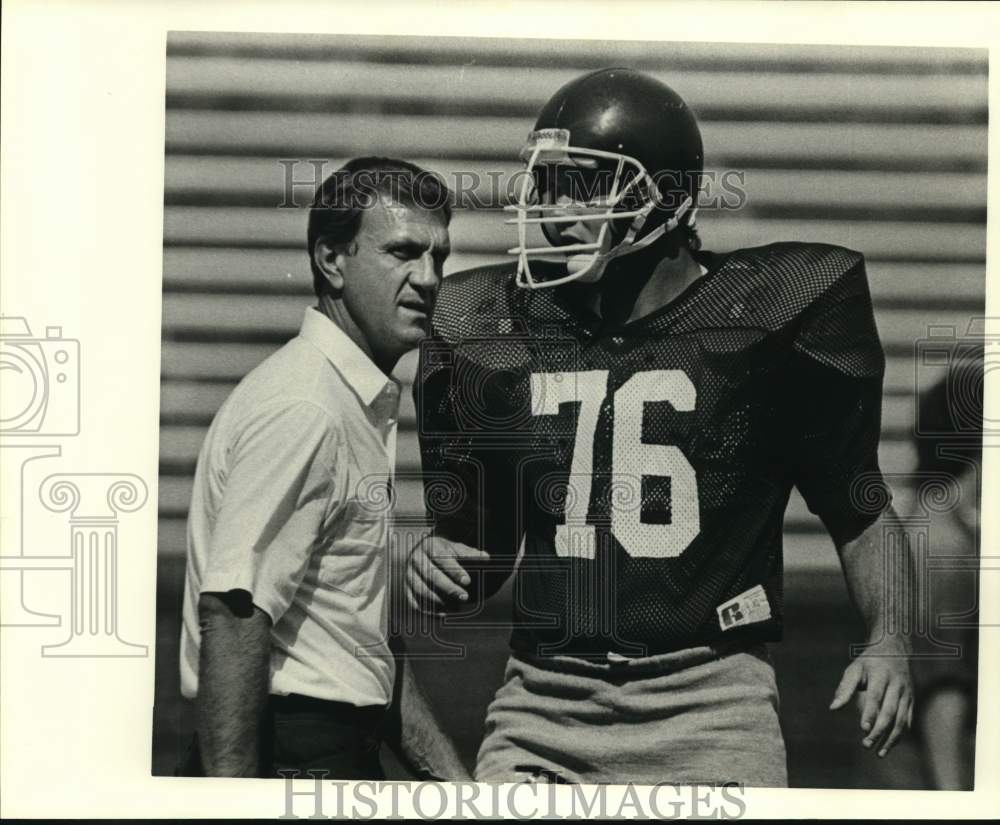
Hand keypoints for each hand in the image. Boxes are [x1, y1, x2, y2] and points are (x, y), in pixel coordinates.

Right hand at [405, 534, 488, 614]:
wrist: (423, 553)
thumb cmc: (443, 551)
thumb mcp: (455, 547)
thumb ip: (469, 553)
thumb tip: (486, 558)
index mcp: (428, 545)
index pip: (441, 558)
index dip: (454, 570)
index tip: (468, 581)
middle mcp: (415, 559)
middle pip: (431, 575)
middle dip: (449, 588)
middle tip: (465, 597)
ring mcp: (409, 575)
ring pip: (421, 590)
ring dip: (439, 601)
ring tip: (456, 607)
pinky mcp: (406, 589)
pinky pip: (414, 603)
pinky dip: (428, 611)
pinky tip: (444, 613)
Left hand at [829, 639, 913, 757]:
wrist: (894, 649)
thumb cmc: (869, 662)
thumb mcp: (854, 669)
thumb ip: (844, 689)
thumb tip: (833, 708)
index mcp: (881, 675)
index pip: (876, 697)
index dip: (870, 713)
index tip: (863, 729)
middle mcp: (897, 686)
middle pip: (890, 712)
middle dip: (879, 730)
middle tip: (866, 744)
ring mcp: (907, 694)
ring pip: (902, 720)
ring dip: (891, 738)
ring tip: (878, 753)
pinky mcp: (911, 701)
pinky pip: (908, 721)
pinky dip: (899, 735)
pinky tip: (888, 745)